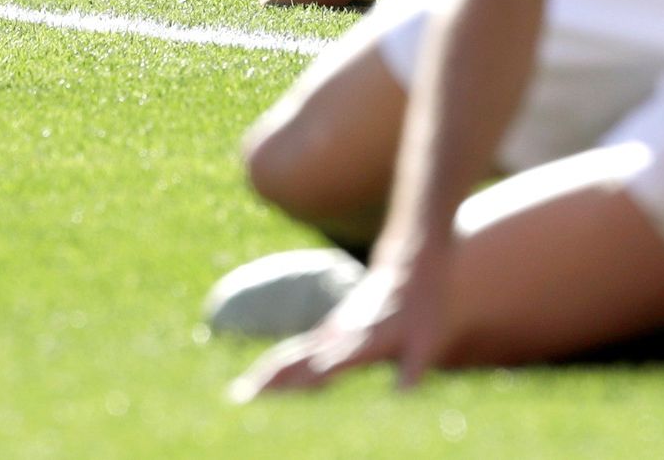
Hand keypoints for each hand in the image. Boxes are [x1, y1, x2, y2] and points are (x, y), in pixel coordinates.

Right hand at [227, 243, 455, 401]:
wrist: (415, 261)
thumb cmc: (424, 305)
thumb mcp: (427, 340)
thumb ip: (412, 370)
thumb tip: (402, 398)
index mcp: (360, 343)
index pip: (322, 370)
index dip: (298, 386)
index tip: (272, 402)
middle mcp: (339, 337)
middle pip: (297, 362)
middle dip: (269, 383)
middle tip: (236, 401)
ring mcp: (332, 332)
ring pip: (293, 356)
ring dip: (267, 375)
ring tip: (239, 396)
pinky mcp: (333, 330)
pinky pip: (298, 351)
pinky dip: (278, 366)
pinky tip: (264, 379)